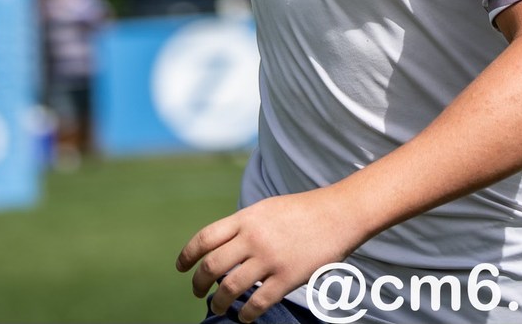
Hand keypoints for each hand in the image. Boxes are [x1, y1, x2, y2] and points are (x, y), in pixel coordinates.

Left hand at [177, 186, 368, 322]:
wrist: (340, 213)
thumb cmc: (305, 211)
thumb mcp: (267, 209)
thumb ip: (245, 225)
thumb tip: (223, 246)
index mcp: (246, 218)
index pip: (205, 239)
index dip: (187, 256)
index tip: (181, 267)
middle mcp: (253, 238)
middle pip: (211, 266)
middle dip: (199, 283)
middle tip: (198, 291)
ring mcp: (270, 258)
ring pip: (230, 288)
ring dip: (219, 302)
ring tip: (218, 307)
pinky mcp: (287, 277)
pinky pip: (257, 303)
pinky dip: (246, 315)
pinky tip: (244, 318)